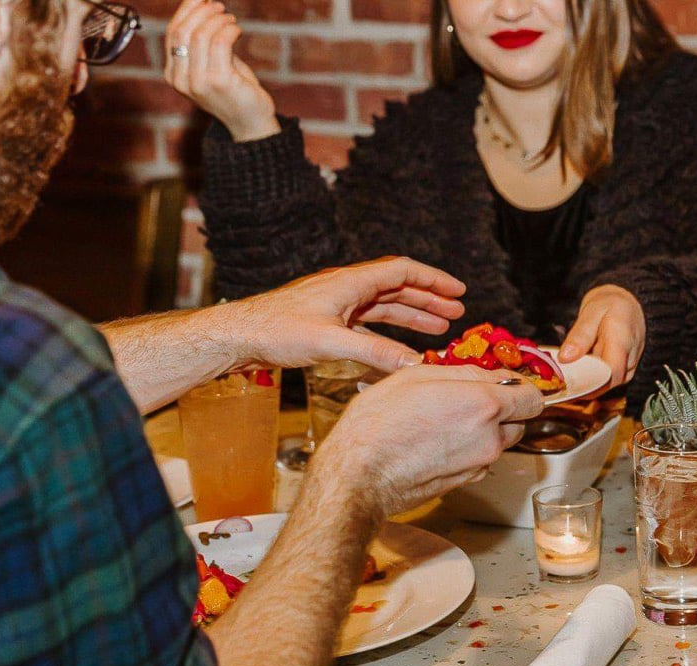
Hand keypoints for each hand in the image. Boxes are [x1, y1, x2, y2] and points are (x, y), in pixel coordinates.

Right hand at [165, 0, 278, 141]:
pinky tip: (237, 29)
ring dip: (218, 19)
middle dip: (201, 11)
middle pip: (182, 31)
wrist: (251, 122)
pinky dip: (229, 29)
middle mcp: (181, 80)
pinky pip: (220, 41)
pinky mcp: (219, 81)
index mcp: (174, 75)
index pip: (172, 33)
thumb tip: (200, 4)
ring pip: (201, 34)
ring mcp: (198, 82)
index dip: (186, 10)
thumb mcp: (212, 63)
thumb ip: (203, 41)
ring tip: (230, 20)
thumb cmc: (234, 90)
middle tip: (219, 7)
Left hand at [226, 257, 465, 373]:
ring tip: (438, 328)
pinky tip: (400, 344)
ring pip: (384, 305)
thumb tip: (414, 363)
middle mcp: (345, 288)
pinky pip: (368, 321)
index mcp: (349, 282)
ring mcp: (336, 304)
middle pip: (397, 287)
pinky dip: (388, 330)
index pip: (401, 271)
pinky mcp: (327, 321)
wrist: (238, 336)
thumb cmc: (276, 331)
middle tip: (457, 313)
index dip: (433, 280)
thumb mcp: (330, 342)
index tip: (458, 291)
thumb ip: (374, 352)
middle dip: (428, 299)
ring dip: (411, 315)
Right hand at [322, 365, 544, 514]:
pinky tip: (438, 441)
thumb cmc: (378, 425)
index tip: (503, 382)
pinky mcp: (464, 483)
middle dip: (503, 408)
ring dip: (485, 429)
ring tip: (447, 420)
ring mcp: (478, 465)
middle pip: (520, 421)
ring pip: (499, 441)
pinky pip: (480, 460)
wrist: (359, 475)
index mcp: (483, 406)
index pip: (532, 397)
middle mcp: (489, 439)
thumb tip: (489, 374)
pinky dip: (469, 449)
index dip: (519, 386)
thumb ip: (464, 372)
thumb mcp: (417, 376)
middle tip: (469, 399)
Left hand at [558, 285, 645, 387]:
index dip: (588, 384)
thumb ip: (580, 335)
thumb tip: (565, 358)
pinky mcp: (620, 374)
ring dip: (583, 383)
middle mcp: (629, 361)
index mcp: (623, 342)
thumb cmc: (611, 306)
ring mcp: (626, 369)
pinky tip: (575, 373)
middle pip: (605, 384)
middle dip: (580, 385)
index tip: (566, 384)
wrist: (628, 306)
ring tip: (564, 375)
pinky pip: (603, 382)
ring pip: (603, 385)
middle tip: (558, 381)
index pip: (610, 374)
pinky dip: (588, 379)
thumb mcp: (592, 311)